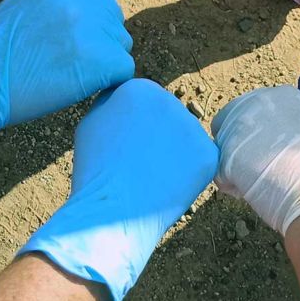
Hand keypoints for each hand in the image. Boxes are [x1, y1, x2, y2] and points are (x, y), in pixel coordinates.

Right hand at [0, 0, 133, 131]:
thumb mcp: (24, 2)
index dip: (91, 23)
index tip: (74, 42)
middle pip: (114, 21)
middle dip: (101, 41)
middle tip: (75, 62)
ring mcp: (93, 29)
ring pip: (121, 45)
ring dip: (105, 62)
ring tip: (75, 75)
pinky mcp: (103, 60)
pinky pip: (124, 70)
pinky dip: (110, 82)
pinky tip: (84, 88)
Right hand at [21, 79, 216, 300]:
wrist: (111, 212)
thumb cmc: (95, 171)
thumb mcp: (91, 123)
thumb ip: (112, 101)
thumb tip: (126, 95)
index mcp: (139, 88)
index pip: (145, 105)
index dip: (133, 132)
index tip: (121, 150)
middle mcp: (169, 99)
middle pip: (168, 119)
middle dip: (157, 141)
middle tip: (137, 166)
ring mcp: (191, 126)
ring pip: (185, 140)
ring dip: (173, 155)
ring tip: (151, 177)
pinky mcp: (208, 153)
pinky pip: (199, 161)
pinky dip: (189, 174)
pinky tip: (168, 185)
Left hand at [211, 85, 299, 236]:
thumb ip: (299, 123)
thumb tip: (291, 134)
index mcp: (283, 95)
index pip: (257, 108)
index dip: (261, 133)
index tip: (274, 151)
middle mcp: (257, 101)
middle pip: (234, 123)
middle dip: (243, 146)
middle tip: (263, 169)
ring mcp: (238, 125)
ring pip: (226, 147)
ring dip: (238, 167)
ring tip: (262, 184)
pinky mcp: (225, 152)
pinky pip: (220, 171)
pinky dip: (233, 186)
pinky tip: (254, 194)